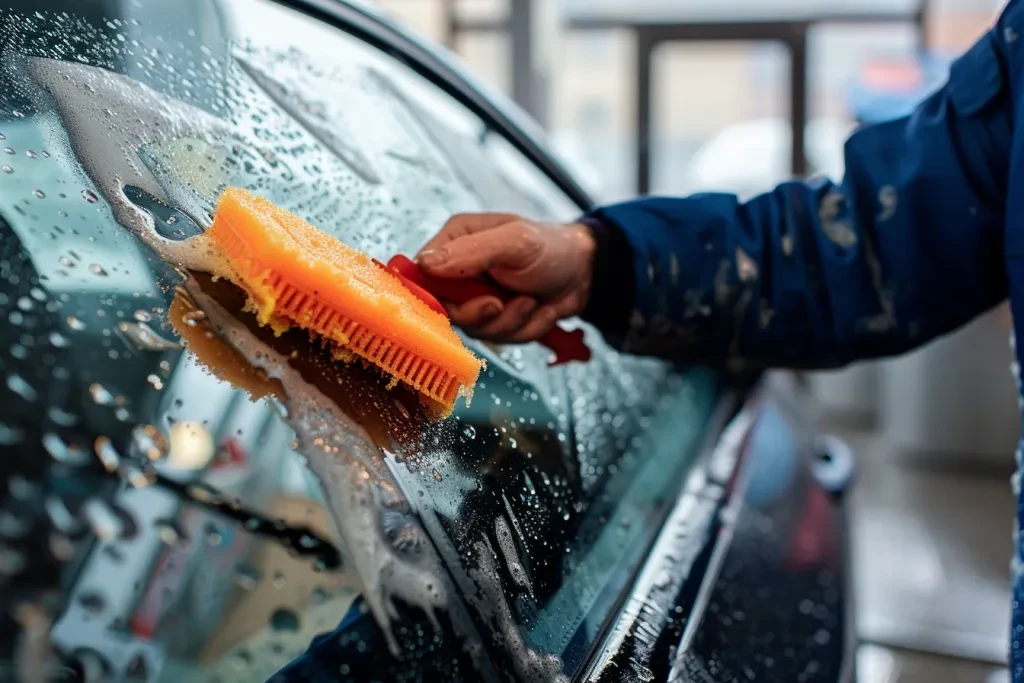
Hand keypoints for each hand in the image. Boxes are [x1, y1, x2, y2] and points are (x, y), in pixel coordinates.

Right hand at [416, 213, 595, 342]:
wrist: (588, 273)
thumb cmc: (554, 248)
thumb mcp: (515, 242)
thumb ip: (470, 252)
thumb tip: (426, 263)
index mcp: (457, 240)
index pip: (422, 273)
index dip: (433, 294)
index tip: (457, 303)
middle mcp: (462, 270)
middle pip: (447, 310)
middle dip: (482, 314)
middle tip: (502, 302)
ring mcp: (479, 296)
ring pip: (476, 330)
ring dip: (511, 322)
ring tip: (532, 300)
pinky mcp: (497, 318)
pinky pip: (501, 339)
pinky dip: (526, 329)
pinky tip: (540, 309)